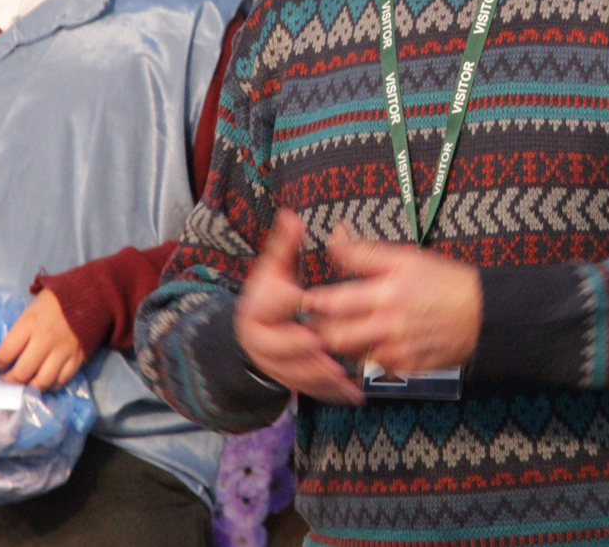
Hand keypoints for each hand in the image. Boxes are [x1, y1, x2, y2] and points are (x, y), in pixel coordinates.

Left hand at [0, 289, 88, 390]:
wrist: (90, 295)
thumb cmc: (56, 300)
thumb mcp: (31, 309)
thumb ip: (20, 330)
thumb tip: (6, 353)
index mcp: (30, 324)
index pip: (5, 354)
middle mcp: (45, 341)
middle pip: (21, 373)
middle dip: (8, 382)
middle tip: (4, 384)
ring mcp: (62, 352)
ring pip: (41, 382)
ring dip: (29, 388)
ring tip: (23, 388)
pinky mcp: (77, 358)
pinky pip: (61, 381)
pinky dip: (50, 386)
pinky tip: (44, 384)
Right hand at [234, 209, 362, 403]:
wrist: (256, 329)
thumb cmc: (273, 292)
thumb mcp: (277, 265)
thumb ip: (286, 243)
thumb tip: (291, 214)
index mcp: (255, 309)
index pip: (270, 304)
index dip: (285, 300)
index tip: (301, 298)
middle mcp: (259, 341)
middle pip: (280, 346)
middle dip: (304, 348)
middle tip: (327, 347)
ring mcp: (273, 365)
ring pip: (295, 373)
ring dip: (319, 376)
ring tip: (344, 374)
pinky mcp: (289, 381)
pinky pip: (309, 389)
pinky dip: (330, 392)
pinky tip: (353, 392)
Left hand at [299, 224, 480, 375]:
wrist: (485, 314)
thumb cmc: (446, 281)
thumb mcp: (406, 257)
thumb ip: (366, 252)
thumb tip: (336, 235)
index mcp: (387, 292)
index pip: (335, 301)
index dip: (314, 301)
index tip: (307, 298)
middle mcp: (390, 325)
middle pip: (337, 336)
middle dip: (320, 329)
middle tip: (315, 320)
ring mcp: (399, 349)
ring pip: (352, 355)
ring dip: (341, 345)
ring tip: (339, 331)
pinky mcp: (409, 366)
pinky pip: (376, 366)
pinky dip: (367, 356)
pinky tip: (369, 344)